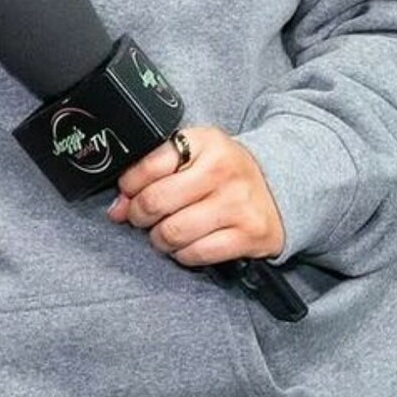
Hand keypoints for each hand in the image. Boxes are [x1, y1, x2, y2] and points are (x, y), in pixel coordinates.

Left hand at [107, 126, 285, 266]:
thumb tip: (117, 209)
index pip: (149, 164)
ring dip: (160, 239)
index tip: (129, 193)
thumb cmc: (225, 174)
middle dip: (140, 215)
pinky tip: (188, 245)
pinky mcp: (248, 234)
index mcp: (205, 142)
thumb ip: (152, 174)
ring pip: (173, 232)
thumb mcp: (194, 156)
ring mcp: (238, 203)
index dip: (130, 184)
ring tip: (166, 233)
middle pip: (156, 201)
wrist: (279, 190)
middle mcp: (223, 170)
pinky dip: (184, 254)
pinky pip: (196, 253)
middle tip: (143, 218)